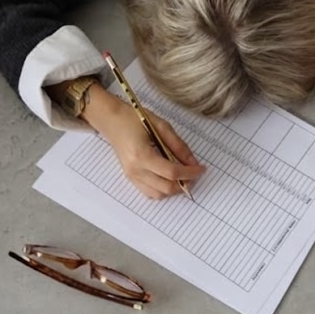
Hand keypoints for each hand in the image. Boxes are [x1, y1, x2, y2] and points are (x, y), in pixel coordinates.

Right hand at [81, 84, 205, 198]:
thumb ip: (179, 146)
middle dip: (185, 183)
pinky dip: (163, 188)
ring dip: (174, 189)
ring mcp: (131, 176)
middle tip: (194, 173)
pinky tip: (169, 176)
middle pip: (166, 188)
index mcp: (142, 155)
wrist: (112, 121)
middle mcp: (135, 170)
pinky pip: (149, 192)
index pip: (171, 172)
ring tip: (183, 175)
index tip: (202, 169)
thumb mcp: (162, 126)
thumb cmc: (135, 119)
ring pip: (158, 194)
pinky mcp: (130, 178)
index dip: (190, 173)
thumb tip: (193, 163)